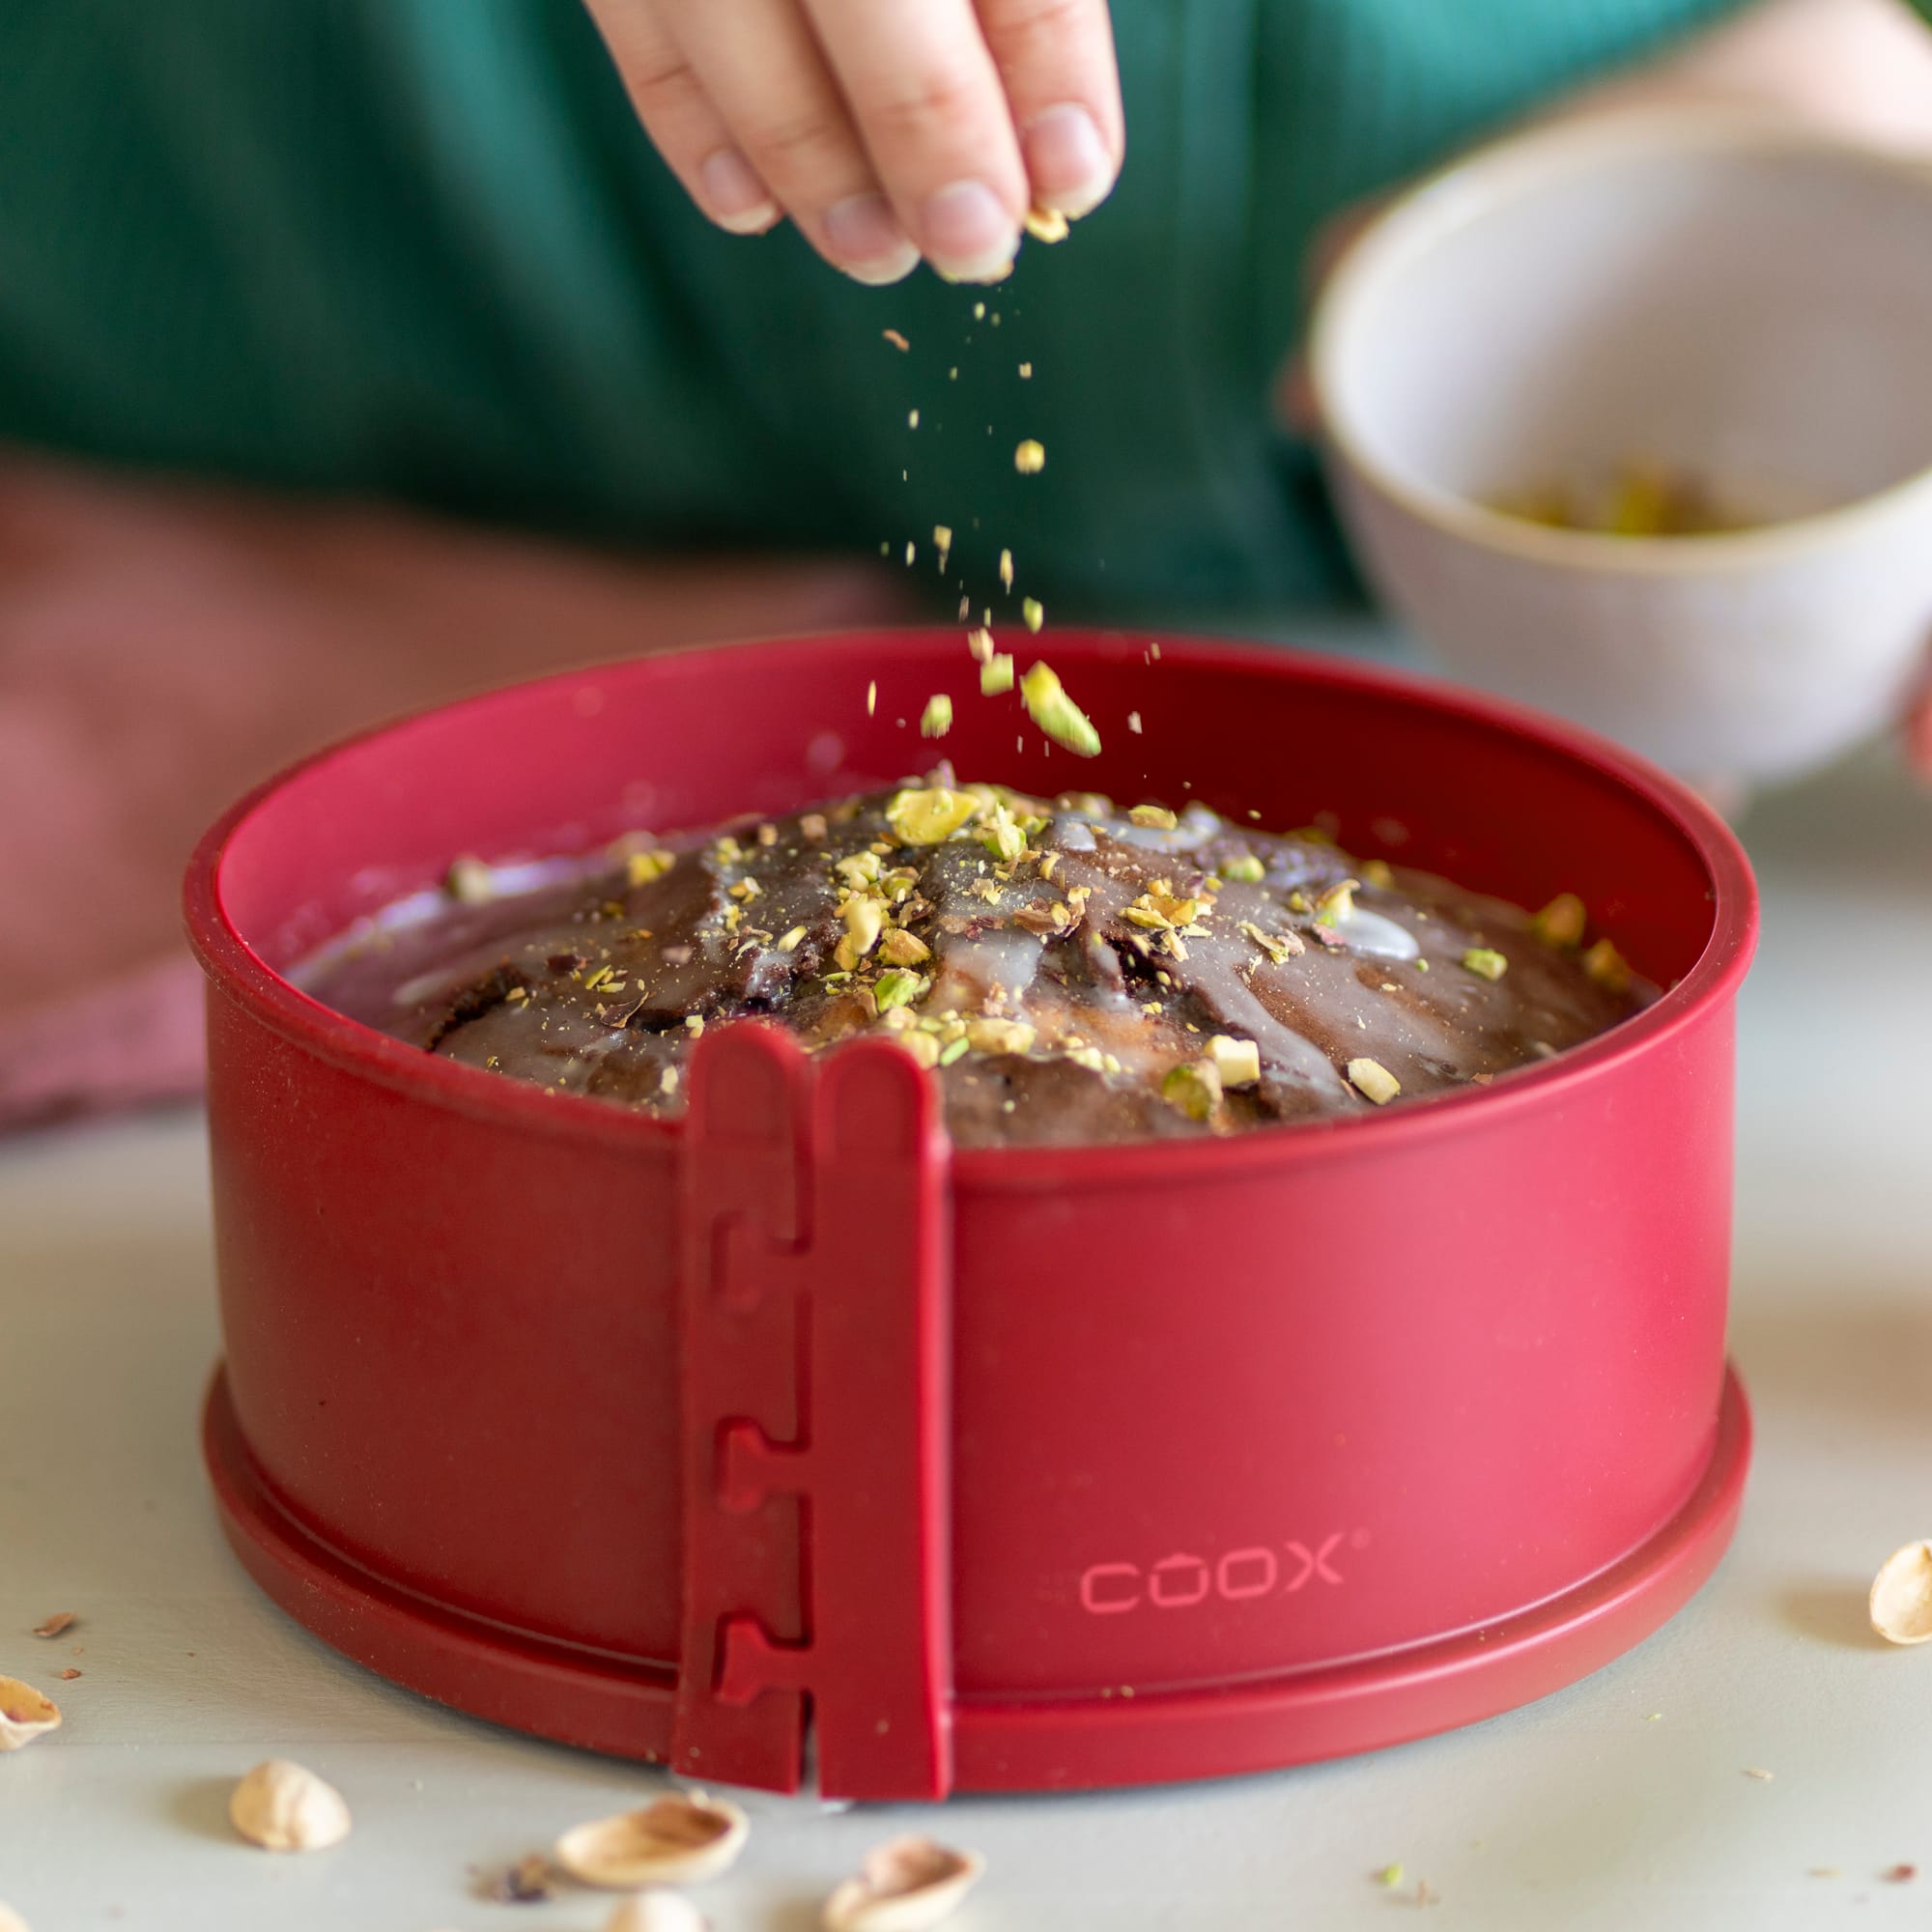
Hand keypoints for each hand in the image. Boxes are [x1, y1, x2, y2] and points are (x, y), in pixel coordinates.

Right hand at [583, 0, 1121, 284]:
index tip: (1078, 175)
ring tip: (875, 253)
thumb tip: (1061, 143)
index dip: (1045, 60)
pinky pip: (632, 17)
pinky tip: (752, 209)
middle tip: (977, 246)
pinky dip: (688, 126)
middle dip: (928, 132)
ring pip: (729, 17)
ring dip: (809, 161)